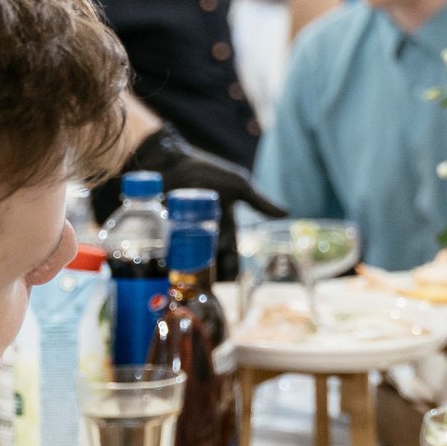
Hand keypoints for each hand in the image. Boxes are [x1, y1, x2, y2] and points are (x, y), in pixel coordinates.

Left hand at [93, 126, 287, 277]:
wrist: (166, 160)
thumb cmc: (203, 170)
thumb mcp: (236, 185)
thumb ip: (259, 202)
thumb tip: (287, 213)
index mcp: (221, 224)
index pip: (229, 254)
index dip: (229, 268)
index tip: (228, 280)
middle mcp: (201, 232)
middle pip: (208, 264)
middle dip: (210, 276)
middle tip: (207, 285)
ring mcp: (179, 234)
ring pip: (187, 265)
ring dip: (189, 275)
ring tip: (187, 283)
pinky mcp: (158, 235)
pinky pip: (163, 257)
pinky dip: (165, 268)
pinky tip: (166, 276)